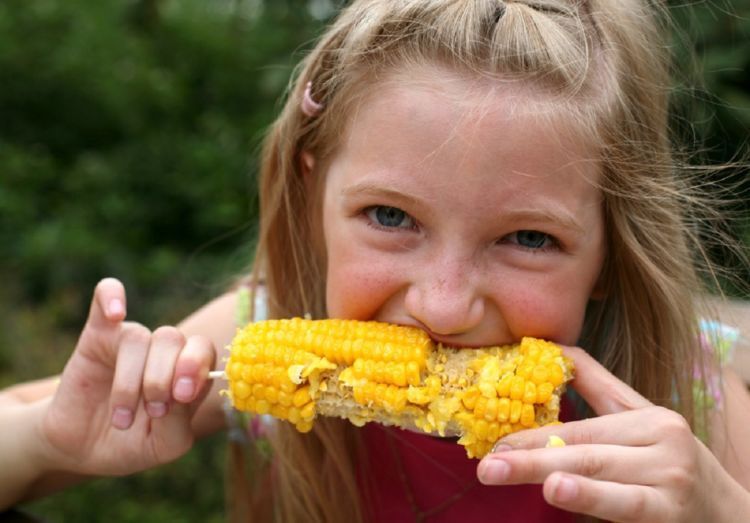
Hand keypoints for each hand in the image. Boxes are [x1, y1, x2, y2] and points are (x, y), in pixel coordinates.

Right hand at [39, 278, 215, 476]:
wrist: (79, 449)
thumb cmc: (130, 445)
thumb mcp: (162, 447)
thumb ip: (179, 423)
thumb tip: (181, 396)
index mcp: (186, 373)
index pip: (203, 351)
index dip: (196, 366)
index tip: (181, 396)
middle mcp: (163, 351)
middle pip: (173, 338)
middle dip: (164, 375)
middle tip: (153, 410)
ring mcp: (129, 340)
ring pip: (139, 337)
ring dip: (130, 382)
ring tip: (122, 419)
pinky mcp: (96, 335)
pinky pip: (106, 295)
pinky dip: (111, 295)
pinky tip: (115, 313)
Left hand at [477, 346, 749, 521]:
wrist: (729, 516)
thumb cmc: (672, 469)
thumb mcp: (640, 427)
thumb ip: (598, 390)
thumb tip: (554, 350)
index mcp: (648, 418)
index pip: (579, 424)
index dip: (531, 433)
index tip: (492, 443)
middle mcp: (662, 439)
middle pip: (581, 444)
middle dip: (527, 452)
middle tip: (486, 463)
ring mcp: (669, 476)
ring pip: (596, 469)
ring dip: (546, 467)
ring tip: (506, 467)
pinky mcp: (671, 510)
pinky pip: (624, 502)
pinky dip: (588, 496)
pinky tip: (557, 488)